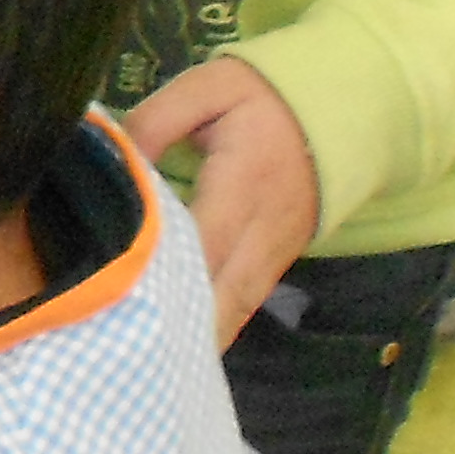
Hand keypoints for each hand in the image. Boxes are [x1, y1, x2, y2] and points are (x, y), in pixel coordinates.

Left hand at [122, 57, 322, 345]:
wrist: (341, 111)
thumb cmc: (265, 98)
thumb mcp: (208, 88)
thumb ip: (156, 122)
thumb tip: (114, 164)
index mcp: (243, 186)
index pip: (200, 245)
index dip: (161, 279)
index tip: (113, 305)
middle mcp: (262, 235)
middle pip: (219, 302)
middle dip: (173, 335)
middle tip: (115, 358)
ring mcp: (272, 258)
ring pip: (231, 316)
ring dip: (191, 343)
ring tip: (136, 365)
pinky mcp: (273, 267)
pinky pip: (239, 309)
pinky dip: (208, 331)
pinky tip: (169, 347)